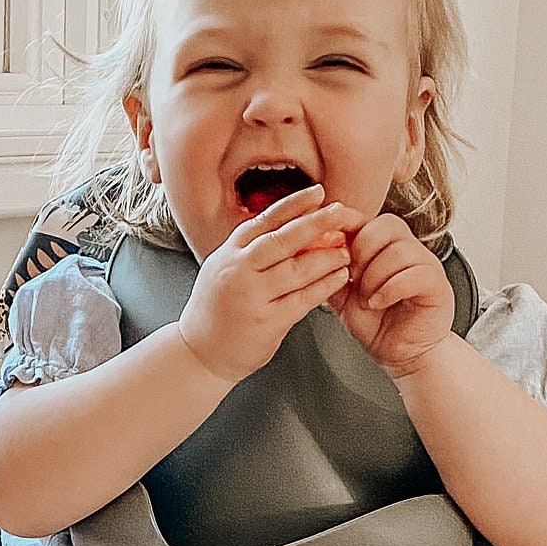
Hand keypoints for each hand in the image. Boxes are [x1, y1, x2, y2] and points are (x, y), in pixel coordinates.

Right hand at [175, 183, 350, 385]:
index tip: (318, 193)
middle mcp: (237, 271)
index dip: (294, 204)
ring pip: (296, 269)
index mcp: (228, 253)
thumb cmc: (218, 311)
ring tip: (346, 250)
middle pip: (282, 239)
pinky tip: (339, 277)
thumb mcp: (225, 270)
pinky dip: (324, 286)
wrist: (200, 353)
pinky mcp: (266, 321)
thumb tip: (294, 227)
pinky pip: (302, 299)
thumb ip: (252, 250)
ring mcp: (251, 296)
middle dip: (315, 223)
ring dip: (326, 257)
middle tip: (341, 212)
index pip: (264, 220)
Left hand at [337, 212, 458, 381]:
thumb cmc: (377, 325)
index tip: (329, 235)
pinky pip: (415, 274)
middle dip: (361, 252)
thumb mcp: (342, 296)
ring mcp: (426, 265)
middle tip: (353, 280)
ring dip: (375, 276)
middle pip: (385, 226)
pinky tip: (379, 303)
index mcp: (385, 246)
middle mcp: (408, 249)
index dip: (347, 223)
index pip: (368, 219)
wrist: (401, 355)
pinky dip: (390, 289)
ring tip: (368, 299)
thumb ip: (329, 272)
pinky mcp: (438, 285)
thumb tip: (305, 252)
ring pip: (399, 250)